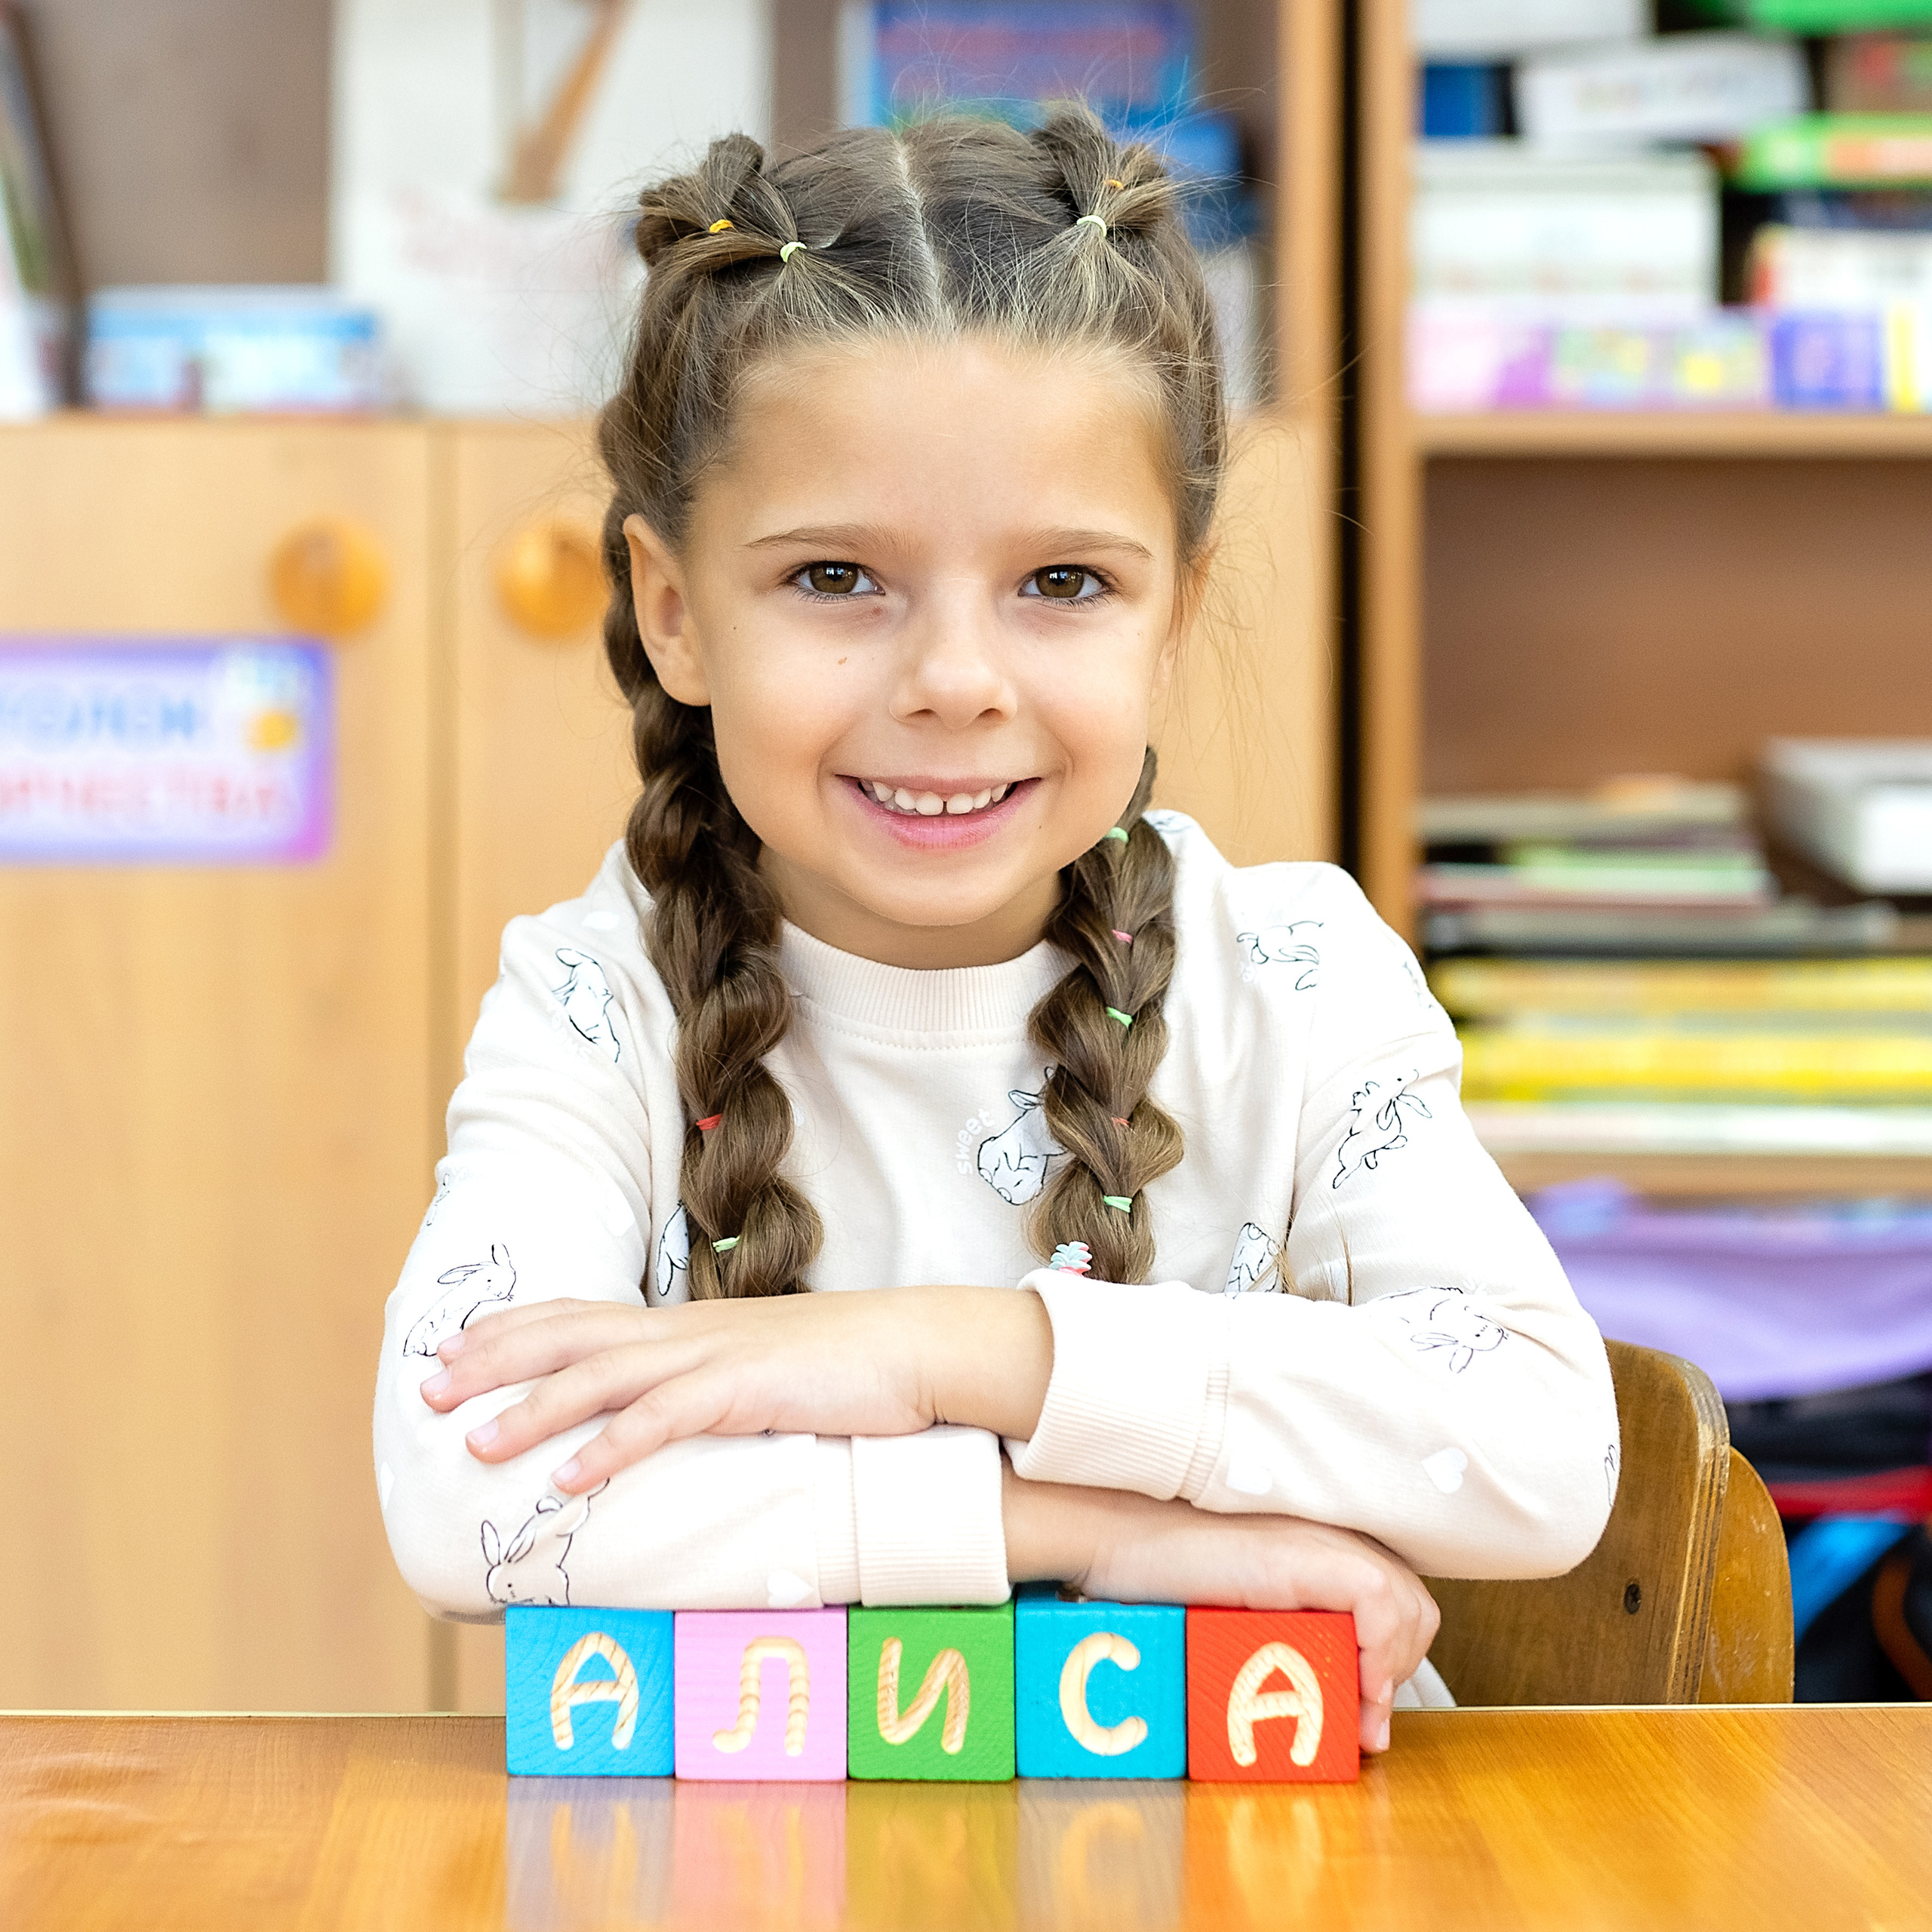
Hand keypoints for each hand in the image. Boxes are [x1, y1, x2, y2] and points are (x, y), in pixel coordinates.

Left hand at [417, 1285, 1052, 1492]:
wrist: (917, 1347)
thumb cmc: (844, 1366)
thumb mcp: (758, 1369)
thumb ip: (707, 1386)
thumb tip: (668, 1420)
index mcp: (686, 1325)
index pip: (580, 1315)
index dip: (512, 1329)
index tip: (453, 1348)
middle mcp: (686, 1332)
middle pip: (569, 1335)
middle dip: (493, 1359)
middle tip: (427, 1387)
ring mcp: (713, 1356)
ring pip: (601, 1377)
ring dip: (532, 1410)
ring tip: (476, 1443)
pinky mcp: (746, 1389)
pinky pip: (664, 1419)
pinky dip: (610, 1448)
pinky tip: (568, 1479)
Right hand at [1002, 1466, 1439, 1754]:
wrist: (1119, 1540)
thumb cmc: (1163, 1578)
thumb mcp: (1238, 1611)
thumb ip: (1280, 1634)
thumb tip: (1323, 1702)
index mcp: (1319, 1545)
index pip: (1397, 1600)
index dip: (1394, 1662)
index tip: (1367, 1718)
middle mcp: (1330, 1536)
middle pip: (1413, 1603)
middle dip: (1398, 1672)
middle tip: (1363, 1724)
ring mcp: (1319, 1541)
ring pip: (1407, 1603)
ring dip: (1392, 1670)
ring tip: (1356, 1714)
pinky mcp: (1302, 1555)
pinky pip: (1377, 1598)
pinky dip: (1381, 1648)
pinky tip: (1356, 1686)